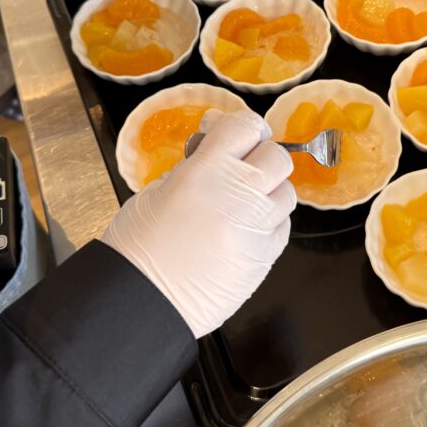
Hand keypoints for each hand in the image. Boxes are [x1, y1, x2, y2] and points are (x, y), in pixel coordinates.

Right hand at [103, 110, 295, 338]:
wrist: (142, 301)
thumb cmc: (138, 246)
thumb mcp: (157, 189)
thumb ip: (196, 165)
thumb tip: (214, 143)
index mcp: (205, 171)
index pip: (246, 126)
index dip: (244, 128)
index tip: (239, 135)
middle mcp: (238, 195)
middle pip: (277, 157)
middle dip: (261, 159)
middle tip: (242, 170)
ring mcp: (256, 228)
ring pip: (287, 193)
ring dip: (268, 193)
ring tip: (242, 205)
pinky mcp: (265, 258)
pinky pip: (281, 228)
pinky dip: (268, 225)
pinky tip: (244, 232)